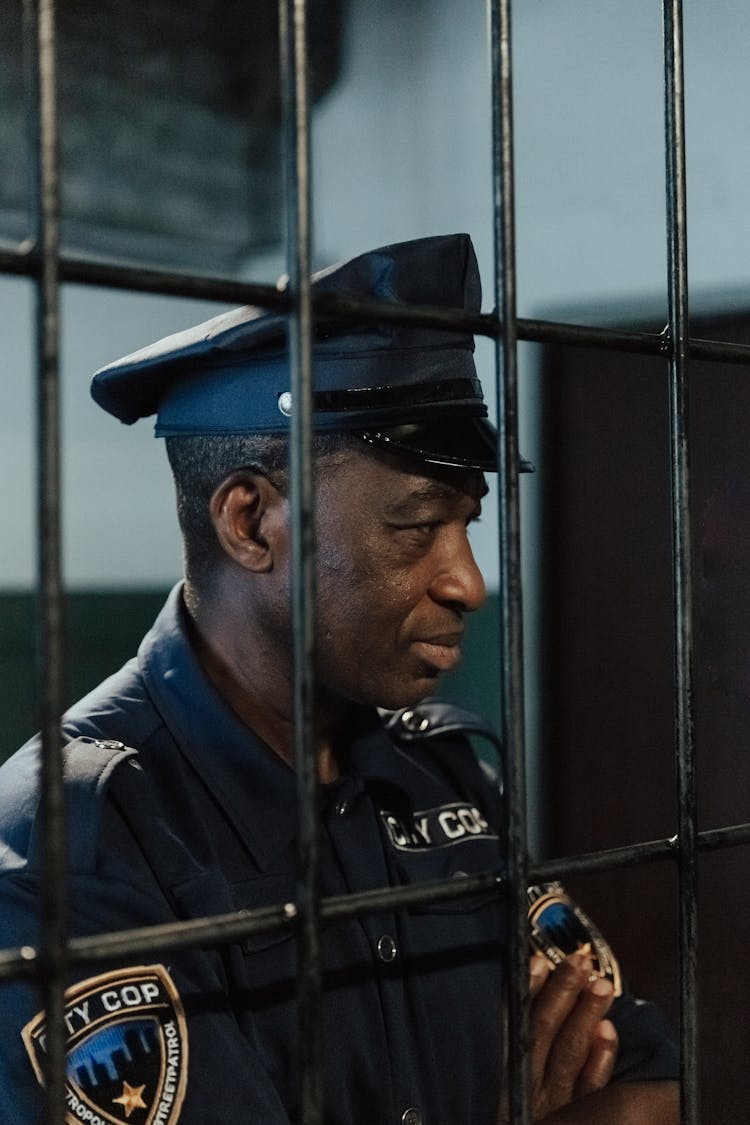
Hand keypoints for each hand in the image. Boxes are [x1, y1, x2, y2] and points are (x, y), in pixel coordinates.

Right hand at [498, 951, 617, 1123]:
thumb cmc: (487, 1120)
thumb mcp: (485, 1095)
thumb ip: (494, 1058)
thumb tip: (501, 1015)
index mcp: (503, 1084)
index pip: (516, 1028)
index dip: (528, 994)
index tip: (538, 961)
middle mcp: (528, 1094)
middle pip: (546, 1034)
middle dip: (562, 995)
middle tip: (579, 962)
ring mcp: (553, 1111)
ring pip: (571, 1055)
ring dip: (586, 1015)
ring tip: (600, 984)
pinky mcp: (575, 1122)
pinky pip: (590, 1091)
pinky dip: (601, 1061)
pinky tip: (608, 1033)